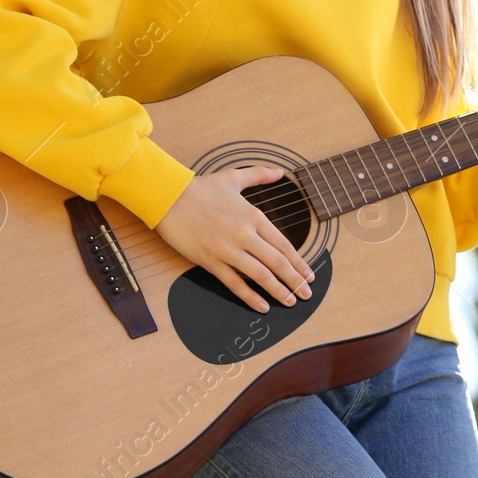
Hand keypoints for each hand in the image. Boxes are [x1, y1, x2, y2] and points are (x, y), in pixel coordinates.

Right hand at [153, 165, 313, 312]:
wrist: (168, 196)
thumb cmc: (201, 187)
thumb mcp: (234, 176)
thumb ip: (260, 175)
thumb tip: (280, 171)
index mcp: (254, 216)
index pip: (283, 245)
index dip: (299, 262)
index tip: (309, 274)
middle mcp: (245, 234)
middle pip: (277, 262)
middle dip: (295, 281)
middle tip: (306, 294)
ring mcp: (228, 250)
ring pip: (260, 275)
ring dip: (278, 291)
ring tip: (290, 302)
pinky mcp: (210, 261)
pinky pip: (234, 283)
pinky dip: (250, 296)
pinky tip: (262, 306)